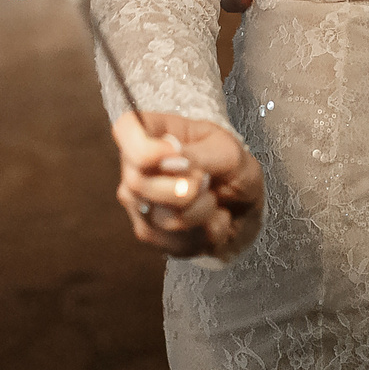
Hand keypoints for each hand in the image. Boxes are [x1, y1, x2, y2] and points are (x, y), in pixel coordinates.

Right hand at [112, 109, 263, 261]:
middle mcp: (135, 165)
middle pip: (138, 182)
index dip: (143, 146)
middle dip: (186, 189)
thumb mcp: (227, 151)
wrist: (243, 203)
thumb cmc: (231, 166)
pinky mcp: (149, 233)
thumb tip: (171, 158)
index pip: (125, 128)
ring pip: (162, 218)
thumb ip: (199, 155)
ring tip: (212, 199)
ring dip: (202, 212)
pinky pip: (175, 241)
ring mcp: (137, 202)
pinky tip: (210, 218)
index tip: (175, 152)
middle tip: (208, 181)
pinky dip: (205, 232)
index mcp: (153, 131)